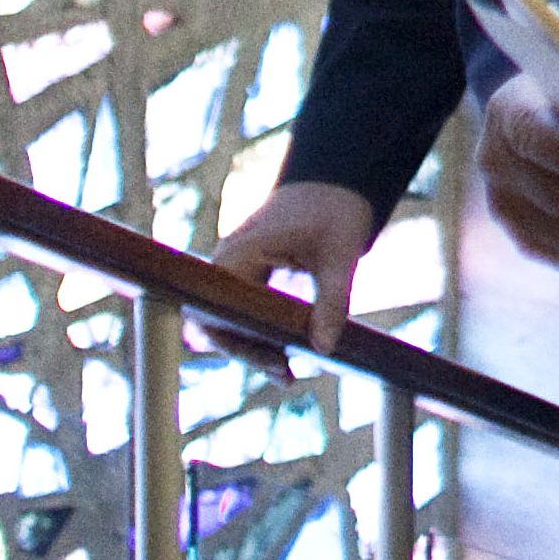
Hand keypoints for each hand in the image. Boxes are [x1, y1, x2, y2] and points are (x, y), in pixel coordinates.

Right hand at [204, 178, 379, 366]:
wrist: (335, 184)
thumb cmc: (336, 213)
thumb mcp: (342, 256)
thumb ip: (333, 301)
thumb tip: (324, 348)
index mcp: (239, 253)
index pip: (218, 312)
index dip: (240, 344)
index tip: (276, 360)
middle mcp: (226, 262)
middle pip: (216, 322)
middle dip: (247, 352)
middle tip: (286, 375)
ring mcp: (233, 269)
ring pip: (227, 321)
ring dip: (252, 348)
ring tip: (288, 375)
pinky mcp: (245, 275)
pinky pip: (240, 313)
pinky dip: (258, 336)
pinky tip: (284, 358)